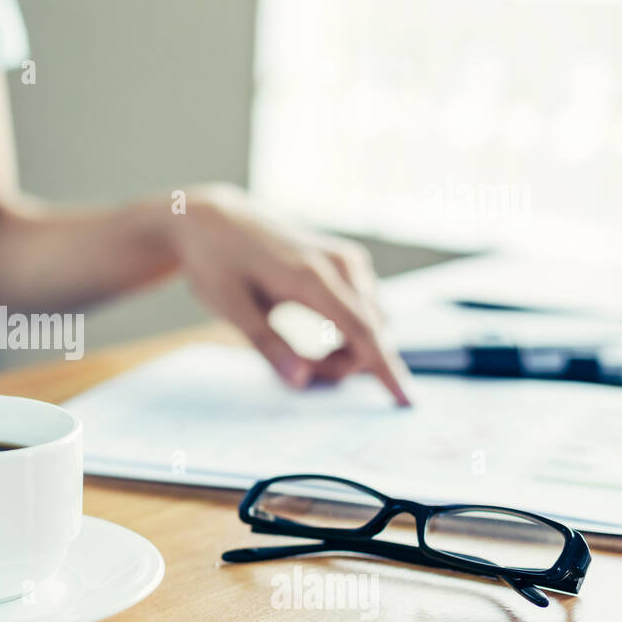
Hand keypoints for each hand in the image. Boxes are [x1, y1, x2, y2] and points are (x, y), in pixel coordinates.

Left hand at [170, 184, 412, 404]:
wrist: (214, 220)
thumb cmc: (216, 263)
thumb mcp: (231, 309)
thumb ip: (268, 346)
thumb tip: (300, 381)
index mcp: (312, 277)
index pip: (362, 331)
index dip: (385, 370)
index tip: (406, 402)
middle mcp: (341, 264)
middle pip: (370, 333)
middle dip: (342, 364)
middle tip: (294, 369)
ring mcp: (348, 260)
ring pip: (372, 323)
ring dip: (346, 349)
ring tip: (299, 350)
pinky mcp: (347, 261)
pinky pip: (365, 309)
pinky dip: (348, 331)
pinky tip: (317, 333)